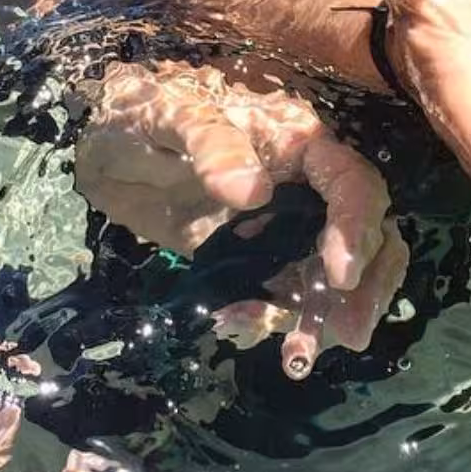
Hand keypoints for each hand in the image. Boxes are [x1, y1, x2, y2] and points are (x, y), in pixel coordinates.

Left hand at [74, 60, 405, 377]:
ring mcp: (284, 228)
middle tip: (347, 334)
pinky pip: (285, 294)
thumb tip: (254, 192)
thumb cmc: (145, 114)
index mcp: (298, 143)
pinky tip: (239, 326)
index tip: (341, 274)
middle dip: (366, 286)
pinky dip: (274, 318)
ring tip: (298, 357)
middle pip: (366, 235)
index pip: (351, 183)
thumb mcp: (171, 116)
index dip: (356, 226)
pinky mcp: (256, 259)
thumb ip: (211, 145)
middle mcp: (305, 187)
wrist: (105, 147)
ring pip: (332, 274)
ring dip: (326, 316)